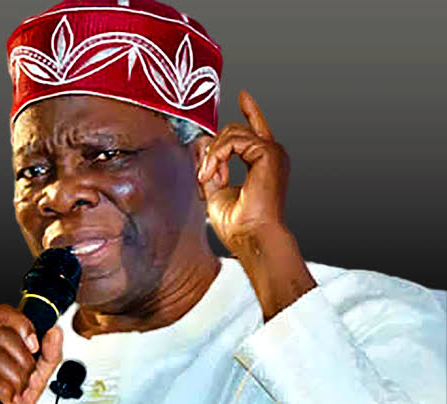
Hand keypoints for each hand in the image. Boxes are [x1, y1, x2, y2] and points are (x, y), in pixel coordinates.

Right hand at [0, 304, 62, 403]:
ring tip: (14, 393)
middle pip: (3, 335)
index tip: (34, 347)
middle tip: (24, 382)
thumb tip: (55, 332)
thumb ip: (48, 356)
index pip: (5, 314)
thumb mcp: (35, 381)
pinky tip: (5, 399)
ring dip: (13, 379)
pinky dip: (1, 390)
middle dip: (22, 362)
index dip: (23, 327)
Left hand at [198, 90, 289, 252]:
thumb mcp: (216, 192)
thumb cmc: (238, 224)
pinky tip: (214, 174)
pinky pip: (235, 139)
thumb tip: (201, 146)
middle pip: (235, 131)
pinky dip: (218, 155)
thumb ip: (211, 169)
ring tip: (208, 178)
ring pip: (233, 133)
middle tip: (205, 175)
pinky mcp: (269, 153)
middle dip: (213, 149)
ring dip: (213, 155)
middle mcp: (271, 155)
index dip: (250, 111)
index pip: (255, 131)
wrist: (251, 237)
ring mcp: (273, 153)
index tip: (243, 95)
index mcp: (262, 164)